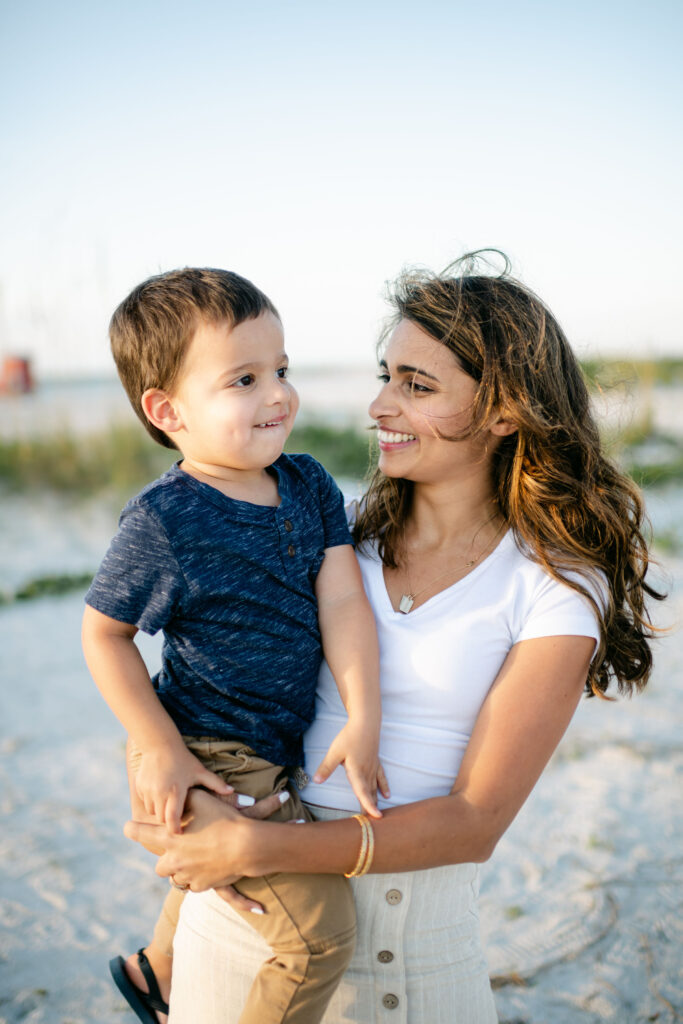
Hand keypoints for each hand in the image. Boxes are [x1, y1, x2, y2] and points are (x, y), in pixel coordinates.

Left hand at [124, 788, 283, 890]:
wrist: (245, 846)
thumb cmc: (223, 819)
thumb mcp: (202, 799)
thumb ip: (186, 799)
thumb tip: (179, 795)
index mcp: (170, 838)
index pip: (141, 833)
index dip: (132, 829)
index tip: (128, 828)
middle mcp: (175, 859)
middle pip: (158, 866)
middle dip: (165, 859)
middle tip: (177, 850)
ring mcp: (187, 875)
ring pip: (175, 877)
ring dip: (180, 870)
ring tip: (195, 859)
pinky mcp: (201, 886)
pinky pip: (192, 884)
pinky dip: (196, 878)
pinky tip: (207, 867)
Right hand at [135, 744, 233, 833]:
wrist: (159, 744)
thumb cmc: (182, 758)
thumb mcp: (199, 771)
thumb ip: (215, 783)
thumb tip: (232, 791)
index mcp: (175, 792)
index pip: (172, 819)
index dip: (175, 829)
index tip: (180, 832)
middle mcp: (159, 793)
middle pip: (161, 818)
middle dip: (168, 821)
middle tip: (177, 817)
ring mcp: (148, 790)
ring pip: (151, 812)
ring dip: (159, 811)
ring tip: (169, 804)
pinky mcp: (139, 787)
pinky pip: (144, 802)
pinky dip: (151, 802)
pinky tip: (160, 794)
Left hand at [313, 722, 389, 818]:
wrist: (365, 723)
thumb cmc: (349, 737)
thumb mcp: (334, 752)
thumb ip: (326, 767)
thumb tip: (316, 781)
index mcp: (357, 771)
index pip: (363, 792)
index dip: (368, 805)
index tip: (376, 817)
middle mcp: (367, 772)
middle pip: (369, 794)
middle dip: (370, 809)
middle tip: (372, 825)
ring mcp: (373, 767)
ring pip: (375, 788)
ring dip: (375, 801)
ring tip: (376, 815)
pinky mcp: (376, 762)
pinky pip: (381, 778)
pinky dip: (383, 787)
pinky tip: (387, 795)